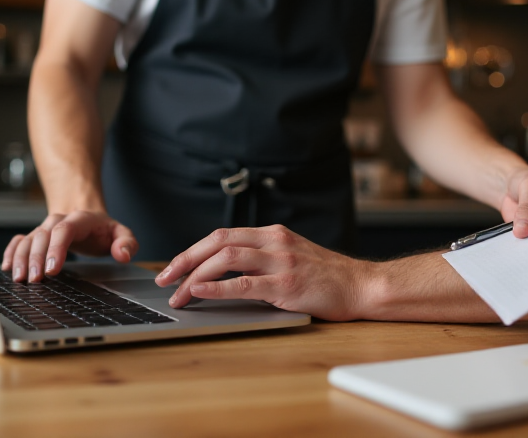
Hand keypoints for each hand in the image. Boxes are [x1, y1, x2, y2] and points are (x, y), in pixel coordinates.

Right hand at [1, 210, 136, 282]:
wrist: (89, 219)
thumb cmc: (104, 231)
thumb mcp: (122, 234)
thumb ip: (127, 243)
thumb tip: (123, 254)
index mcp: (80, 219)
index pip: (64, 230)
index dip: (56, 248)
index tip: (52, 270)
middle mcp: (59, 221)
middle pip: (43, 235)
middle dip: (37, 258)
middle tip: (35, 280)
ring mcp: (45, 229)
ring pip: (28, 239)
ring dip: (21, 258)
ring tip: (20, 279)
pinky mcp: (37, 237)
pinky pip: (19, 241)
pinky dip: (11, 252)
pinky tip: (7, 268)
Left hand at [155, 225, 370, 320]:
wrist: (362, 286)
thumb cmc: (328, 278)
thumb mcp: (293, 257)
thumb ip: (263, 259)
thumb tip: (224, 273)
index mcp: (273, 234)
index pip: (222, 235)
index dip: (193, 250)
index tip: (173, 267)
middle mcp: (274, 242)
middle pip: (217, 242)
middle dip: (185, 260)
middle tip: (164, 279)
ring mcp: (281, 262)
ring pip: (226, 259)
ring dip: (195, 276)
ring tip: (178, 294)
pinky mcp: (286, 285)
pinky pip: (243, 284)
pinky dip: (216, 288)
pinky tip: (200, 293)